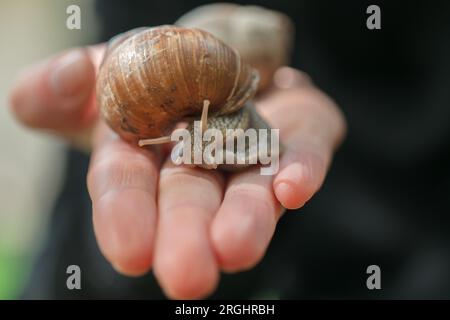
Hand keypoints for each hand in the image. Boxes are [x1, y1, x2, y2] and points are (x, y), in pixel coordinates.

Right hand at [10, 45, 345, 298]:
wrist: (223, 56)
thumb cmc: (154, 75)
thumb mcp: (99, 74)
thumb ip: (62, 87)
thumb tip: (74, 74)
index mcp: (144, 155)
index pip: (127, 185)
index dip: (126, 214)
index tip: (131, 253)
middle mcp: (201, 162)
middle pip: (191, 199)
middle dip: (188, 235)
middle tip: (188, 276)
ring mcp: (253, 149)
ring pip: (251, 189)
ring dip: (246, 218)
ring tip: (237, 247)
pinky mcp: (299, 130)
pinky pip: (305, 149)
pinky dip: (301, 168)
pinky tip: (293, 188)